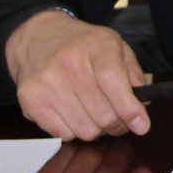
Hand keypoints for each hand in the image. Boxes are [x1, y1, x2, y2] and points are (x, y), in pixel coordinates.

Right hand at [4, 9, 148, 140]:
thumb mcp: (114, 46)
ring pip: (86, 131)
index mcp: (96, 45)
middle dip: (117, 124)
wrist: (37, 38)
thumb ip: (132, 73)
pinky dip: (72, 129)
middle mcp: (69, 63)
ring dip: (94, 128)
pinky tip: (70, 110)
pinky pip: (63, 134)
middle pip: (103, 115)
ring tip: (90, 110)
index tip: (142, 125)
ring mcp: (47, 83)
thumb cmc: (82, 46)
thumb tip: (142, 103)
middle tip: (117, 117)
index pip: (113, 81)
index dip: (129, 108)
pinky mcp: (30, 100)